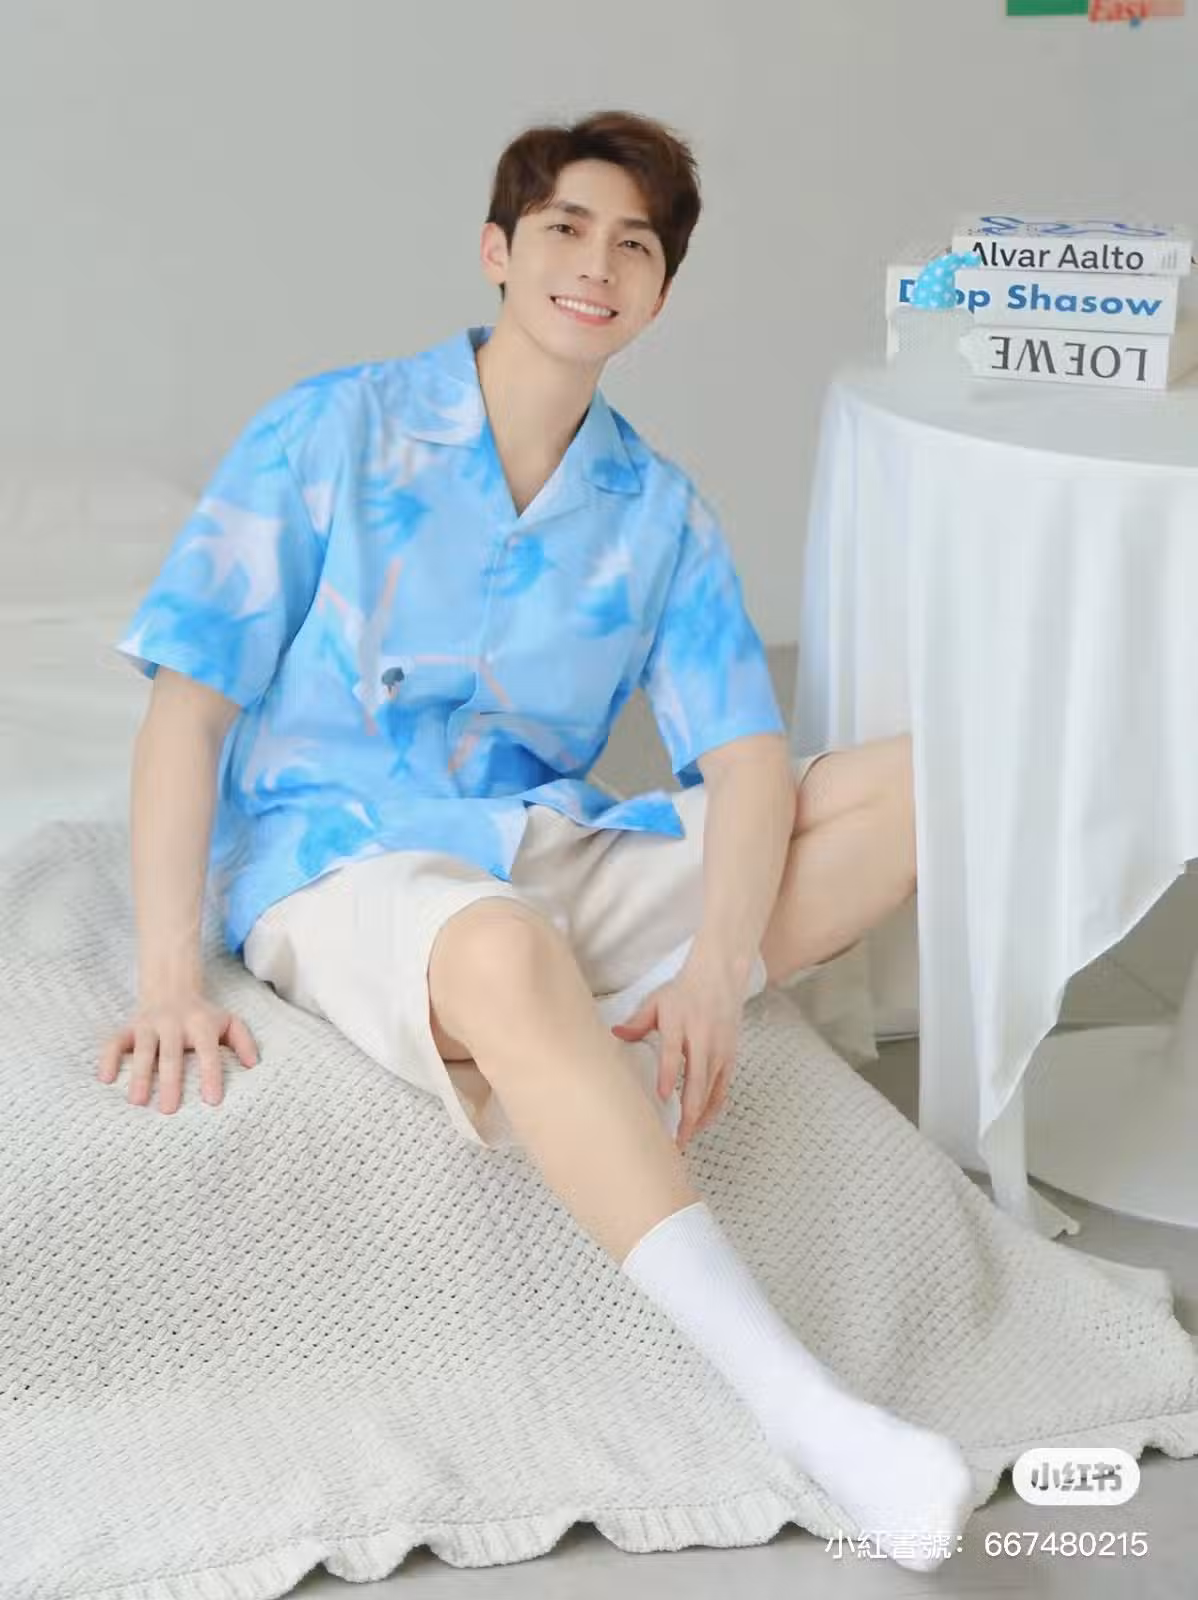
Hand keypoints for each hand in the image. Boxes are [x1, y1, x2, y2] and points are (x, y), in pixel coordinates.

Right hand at [97, 988, 258, 1113]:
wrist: (172, 989)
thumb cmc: (204, 1016)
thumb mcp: (229, 1022)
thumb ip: (244, 1042)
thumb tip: (252, 1066)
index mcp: (200, 1024)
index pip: (208, 1051)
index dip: (210, 1074)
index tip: (212, 1100)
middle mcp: (173, 1023)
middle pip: (171, 1054)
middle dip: (170, 1082)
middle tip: (169, 1110)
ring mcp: (148, 1024)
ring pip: (143, 1050)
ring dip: (140, 1075)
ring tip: (137, 1101)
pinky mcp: (128, 1027)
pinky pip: (113, 1042)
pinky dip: (108, 1058)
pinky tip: (105, 1079)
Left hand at [610, 949, 749, 1150]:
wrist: (720, 978)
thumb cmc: (684, 992)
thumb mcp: (656, 1002)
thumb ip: (637, 1022)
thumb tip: (615, 1035)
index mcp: (681, 1024)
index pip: (674, 1053)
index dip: (669, 1075)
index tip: (664, 1097)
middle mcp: (703, 1039)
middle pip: (698, 1081)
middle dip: (688, 1113)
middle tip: (675, 1139)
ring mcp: (720, 1051)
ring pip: (712, 1091)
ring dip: (699, 1117)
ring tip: (685, 1139)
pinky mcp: (730, 1058)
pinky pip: (722, 1089)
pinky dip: (713, 1108)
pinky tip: (701, 1123)